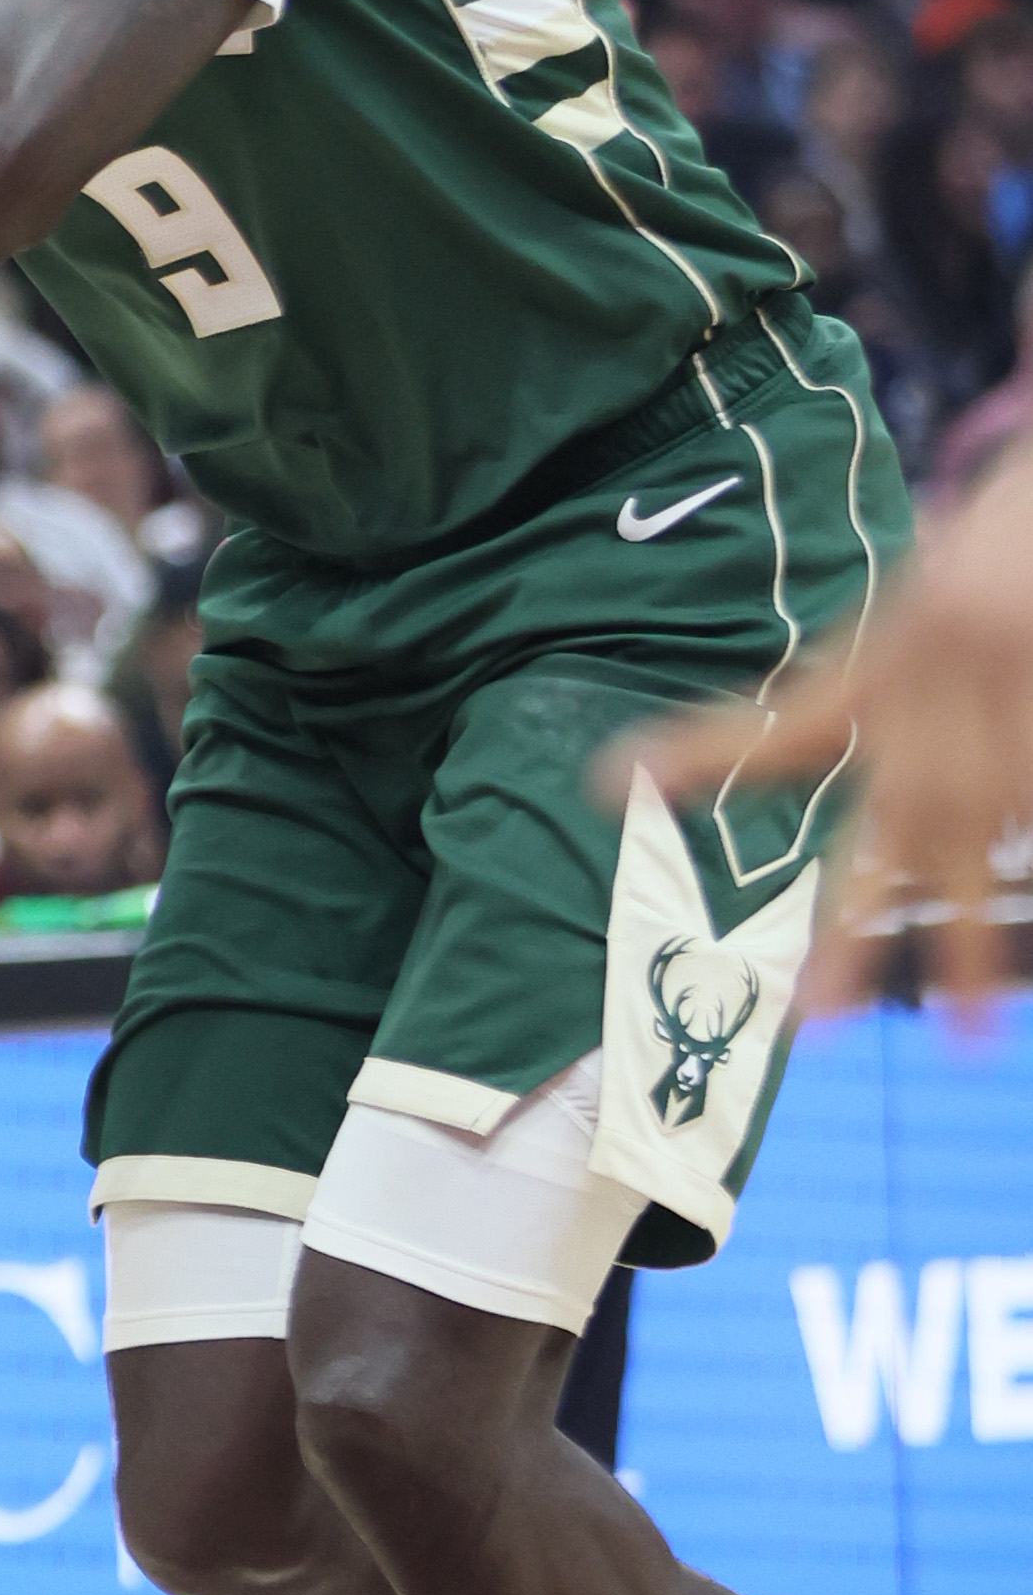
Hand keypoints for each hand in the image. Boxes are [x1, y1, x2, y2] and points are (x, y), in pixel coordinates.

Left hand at [616, 443, 1032, 1011]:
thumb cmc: (985, 560)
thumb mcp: (908, 613)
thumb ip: (859, 694)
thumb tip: (774, 739)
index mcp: (877, 663)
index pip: (777, 726)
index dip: (696, 752)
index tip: (604, 780)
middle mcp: (929, 681)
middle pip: (894, 823)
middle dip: (857, 925)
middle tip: (810, 1024)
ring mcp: (1002, 694)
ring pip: (977, 837)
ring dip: (967, 939)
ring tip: (959, 1035)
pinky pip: (1032, 814)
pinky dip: (1028, 847)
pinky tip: (1014, 947)